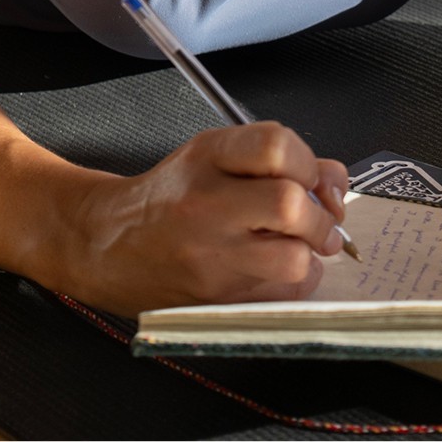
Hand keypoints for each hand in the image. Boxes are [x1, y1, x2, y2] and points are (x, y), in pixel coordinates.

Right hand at [67, 123, 350, 313]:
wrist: (106, 244)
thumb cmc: (169, 198)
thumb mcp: (211, 157)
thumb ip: (273, 158)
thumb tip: (335, 179)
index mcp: (207, 157)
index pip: (276, 146)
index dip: (309, 163)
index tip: (311, 178)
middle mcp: (206, 204)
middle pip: (290, 204)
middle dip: (320, 215)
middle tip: (319, 221)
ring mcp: (210, 255)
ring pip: (293, 258)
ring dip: (310, 254)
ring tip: (300, 247)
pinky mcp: (215, 297)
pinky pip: (282, 293)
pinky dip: (296, 281)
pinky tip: (279, 269)